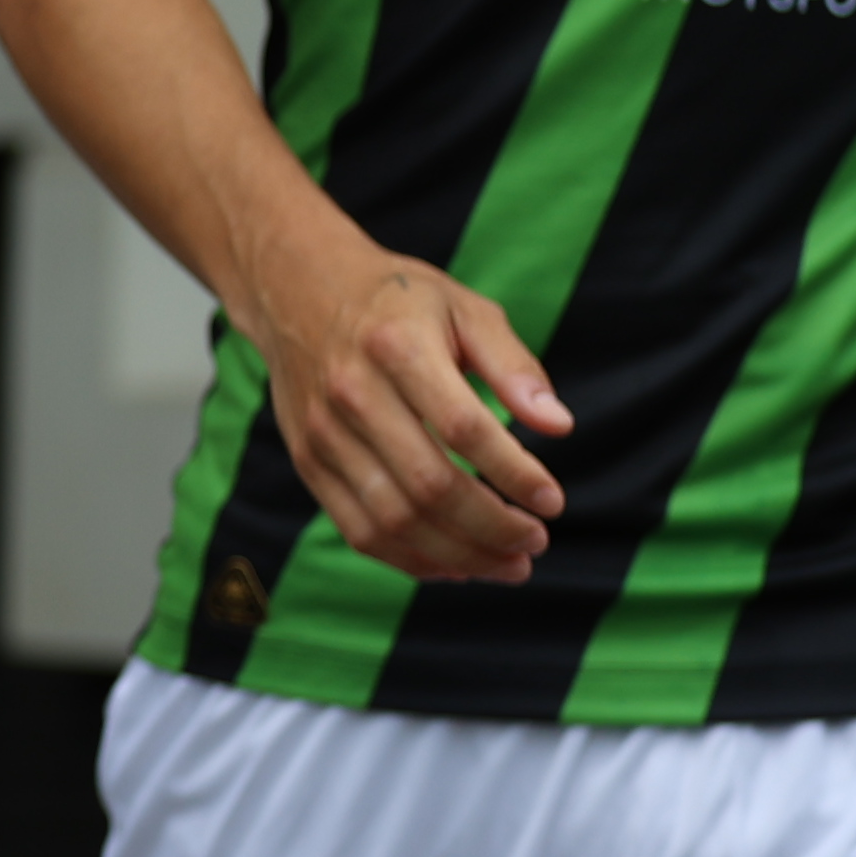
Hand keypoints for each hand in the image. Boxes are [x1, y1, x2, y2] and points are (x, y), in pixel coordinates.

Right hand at [232, 237, 568, 580]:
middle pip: (429, 485)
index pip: (464, 428)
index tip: (553, 500)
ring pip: (394, 519)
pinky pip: (359, 529)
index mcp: (398, 346)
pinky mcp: (308, 461)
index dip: (514, 474)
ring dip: (460, 555)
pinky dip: (412, 560)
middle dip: (494, 527)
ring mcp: (323, 433)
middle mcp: (352, 393)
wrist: (296, 290)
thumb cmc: (397, 301)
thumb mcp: (464, 308)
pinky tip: (457, 566)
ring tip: (509, 564)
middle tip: (536, 541)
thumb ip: (513, 366)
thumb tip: (559, 426)